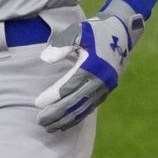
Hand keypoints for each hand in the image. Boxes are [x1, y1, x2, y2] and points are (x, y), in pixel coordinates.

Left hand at [34, 0, 144, 131]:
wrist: (121, 31)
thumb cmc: (94, 30)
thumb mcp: (78, 31)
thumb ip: (61, 45)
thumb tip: (44, 59)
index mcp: (92, 66)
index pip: (69, 86)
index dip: (53, 96)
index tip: (36, 103)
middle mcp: (100, 81)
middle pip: (75, 102)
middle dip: (56, 113)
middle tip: (39, 121)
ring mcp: (104, 88)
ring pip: (83, 108)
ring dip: (65, 119)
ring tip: (48, 128)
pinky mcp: (105, 91)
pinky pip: (89, 108)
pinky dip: (76, 117)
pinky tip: (64, 124)